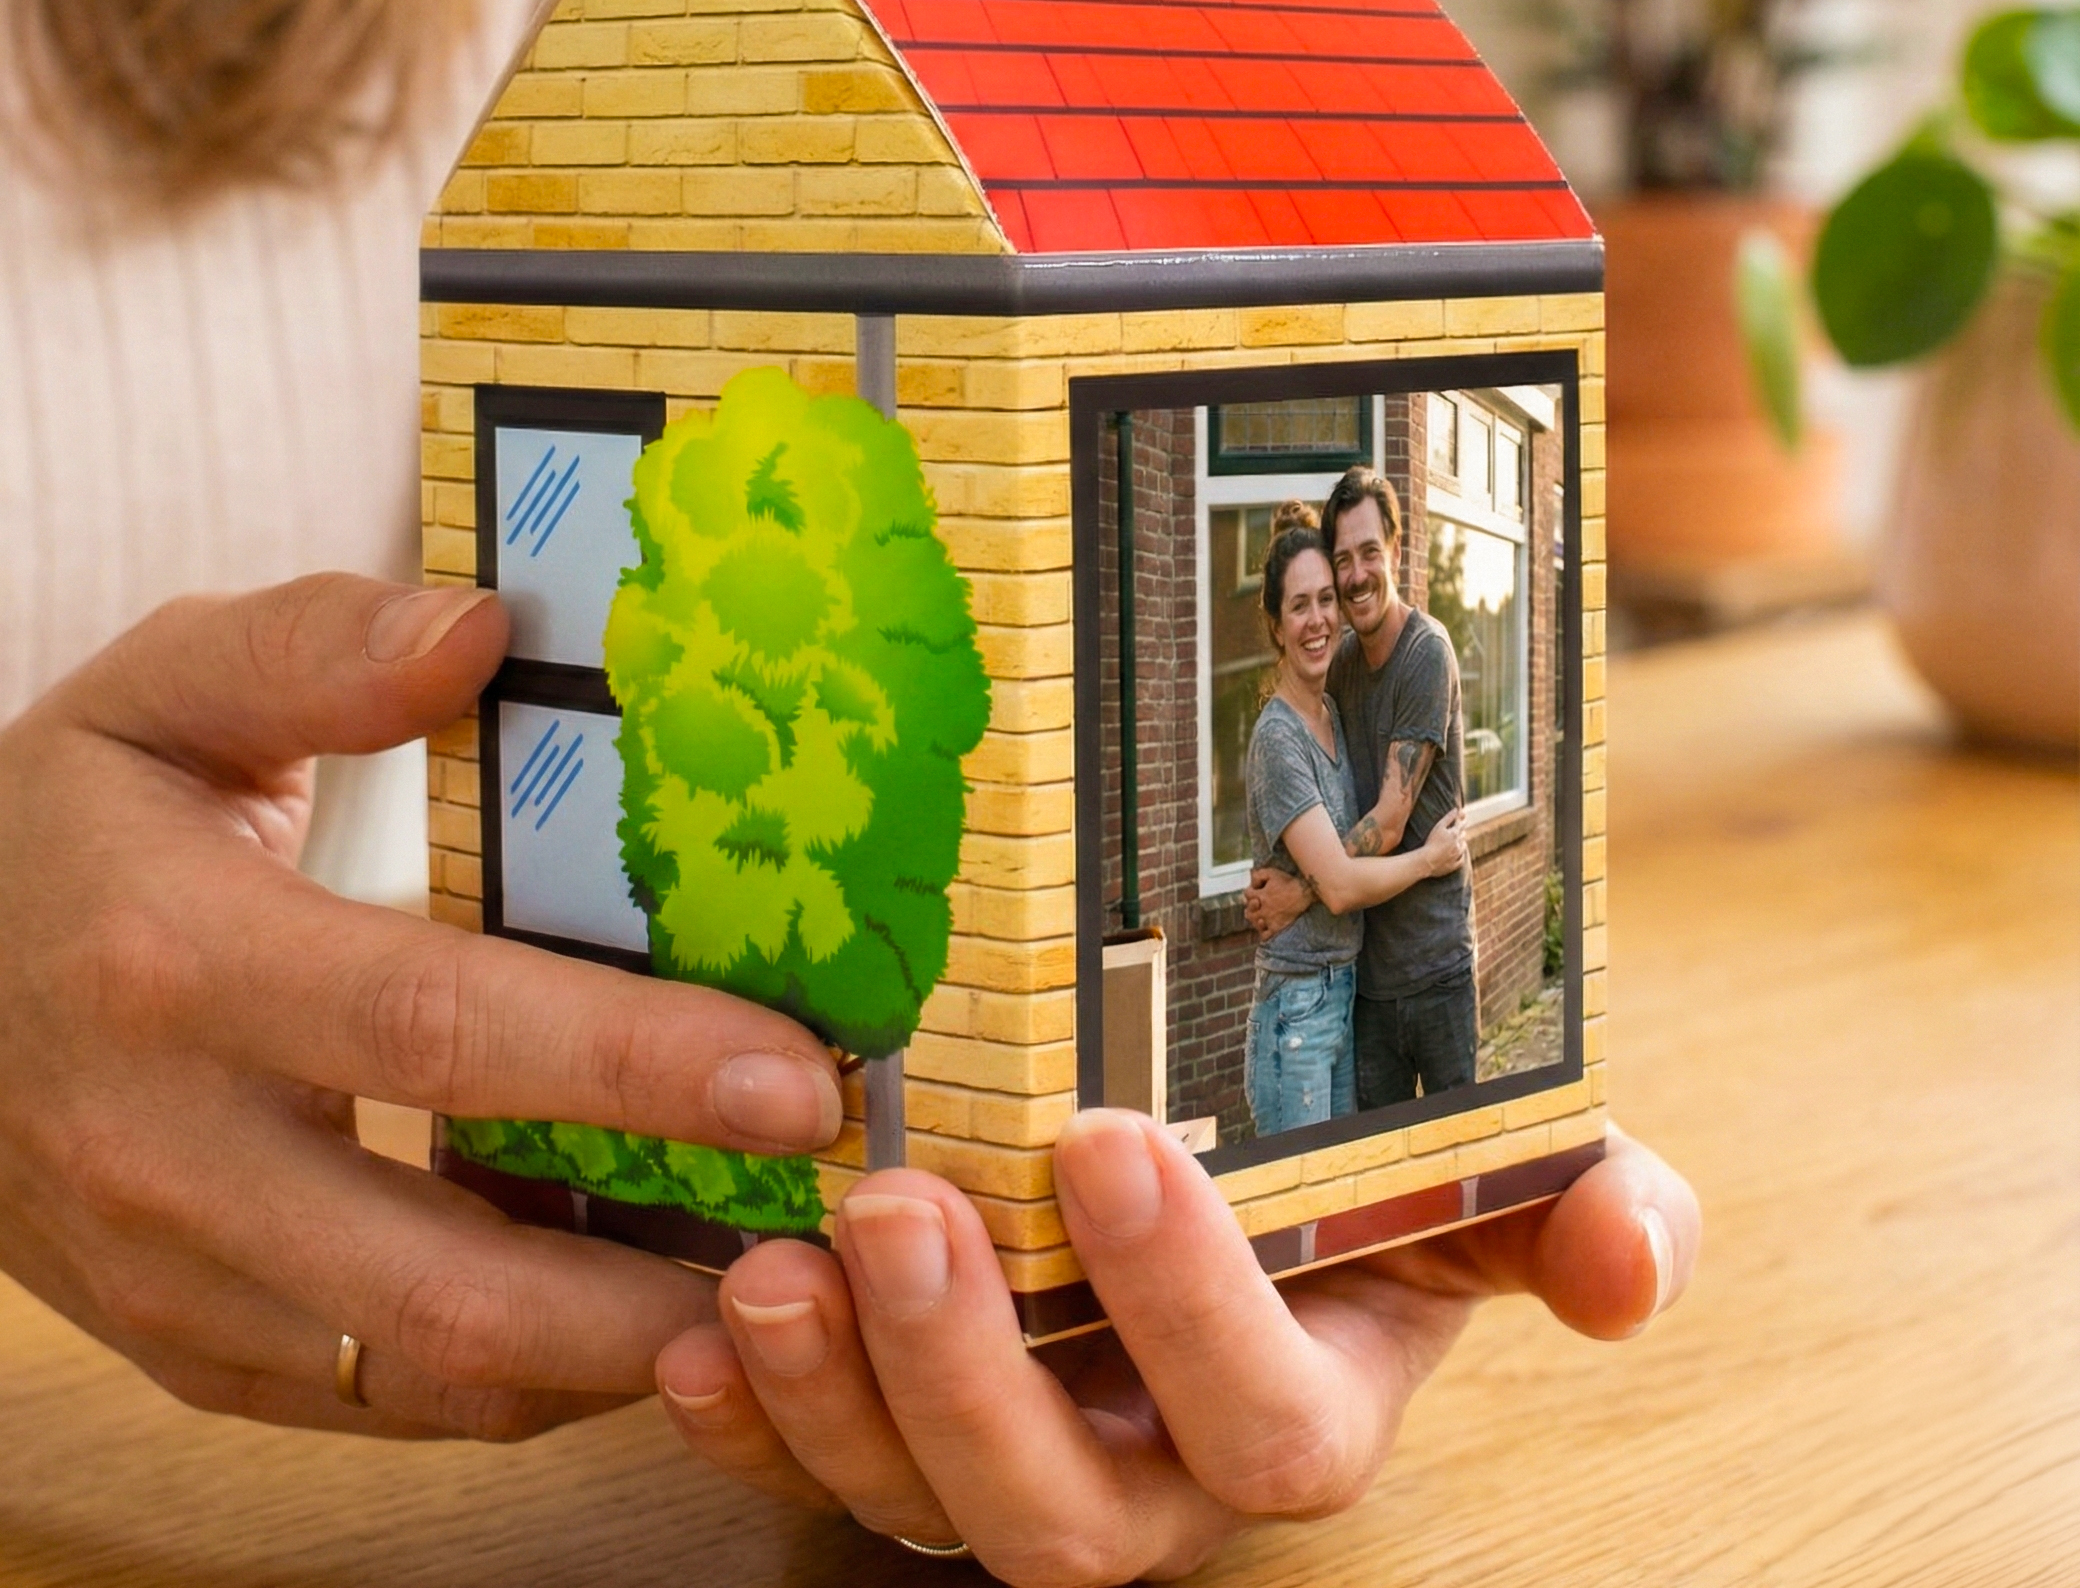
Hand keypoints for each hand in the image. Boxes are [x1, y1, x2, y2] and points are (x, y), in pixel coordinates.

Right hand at [0, 574, 841, 1438]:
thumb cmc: (59, 828)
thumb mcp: (157, 693)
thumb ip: (312, 648)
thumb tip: (480, 628)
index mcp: (178, 964)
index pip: (438, 1027)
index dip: (633, 1061)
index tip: (801, 1078)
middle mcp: (168, 1153)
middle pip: (444, 1270)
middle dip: (661, 1281)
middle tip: (832, 1242)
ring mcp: (174, 1278)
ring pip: (428, 1375)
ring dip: (618, 1355)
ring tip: (774, 1291)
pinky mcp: (196, 1346)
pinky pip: (385, 1402)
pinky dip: (531, 1377)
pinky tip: (643, 1308)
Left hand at [656, 1116, 1697, 1583]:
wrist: (1239, 1189)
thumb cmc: (1362, 1186)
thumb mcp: (1474, 1178)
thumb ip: (1570, 1211)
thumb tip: (1635, 1255)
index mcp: (1301, 1411)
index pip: (1265, 1425)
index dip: (1190, 1311)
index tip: (1110, 1140)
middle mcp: (1155, 1478)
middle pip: (1063, 1518)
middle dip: (972, 1380)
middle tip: (900, 1211)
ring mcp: (1023, 1466)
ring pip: (923, 1511)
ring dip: (837, 1404)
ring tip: (774, 1271)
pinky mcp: (905, 1441)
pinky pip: (817, 1478)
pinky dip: (753, 1423)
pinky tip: (704, 1330)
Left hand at [1243, 864, 1309, 939]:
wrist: (1304, 893)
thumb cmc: (1288, 882)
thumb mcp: (1271, 873)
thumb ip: (1258, 876)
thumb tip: (1252, 882)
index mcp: (1260, 895)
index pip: (1247, 894)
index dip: (1250, 891)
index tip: (1256, 890)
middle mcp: (1263, 908)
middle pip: (1248, 911)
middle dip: (1250, 906)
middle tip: (1256, 904)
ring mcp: (1270, 919)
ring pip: (1255, 923)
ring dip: (1254, 918)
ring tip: (1259, 915)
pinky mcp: (1277, 927)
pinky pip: (1265, 935)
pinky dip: (1263, 932)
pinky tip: (1266, 926)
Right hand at [1422, 807, 1468, 877]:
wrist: (1428, 861)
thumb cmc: (1431, 842)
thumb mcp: (1439, 827)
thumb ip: (1448, 817)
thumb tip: (1456, 809)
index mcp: (1454, 834)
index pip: (1461, 825)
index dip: (1463, 820)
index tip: (1464, 816)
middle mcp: (1458, 844)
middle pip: (1462, 835)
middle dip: (1462, 831)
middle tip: (1461, 828)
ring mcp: (1457, 855)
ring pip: (1463, 847)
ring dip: (1462, 843)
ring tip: (1461, 841)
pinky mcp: (1454, 865)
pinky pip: (1460, 860)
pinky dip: (1460, 856)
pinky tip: (1459, 855)